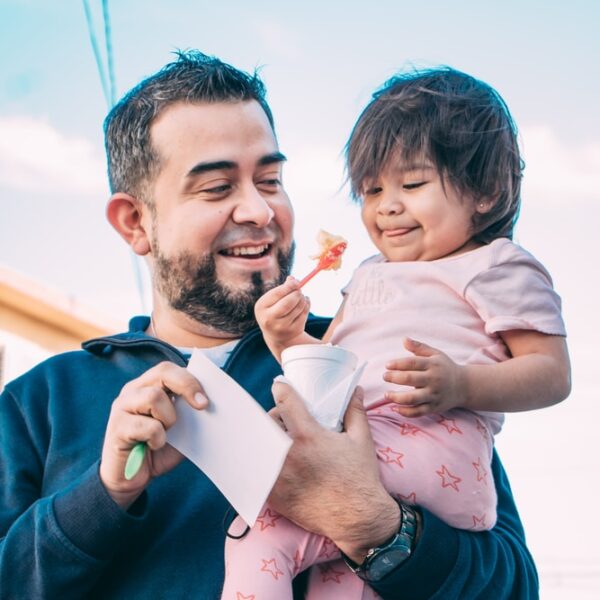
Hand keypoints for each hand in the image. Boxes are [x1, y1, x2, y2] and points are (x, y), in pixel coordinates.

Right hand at [100, 361, 207, 508]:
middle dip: (187, 386)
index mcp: (147, 386)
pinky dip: (158, 439)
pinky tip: (152, 446)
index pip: (169, 369)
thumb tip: (209, 402)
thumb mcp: (179, 429)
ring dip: (169, 418)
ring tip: (165, 433)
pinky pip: (148, 426)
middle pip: (163, 372)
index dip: (190, 380)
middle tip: (202, 406)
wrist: (129, 481)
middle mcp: (133, 391)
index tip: (206, 399)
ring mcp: (122, 407)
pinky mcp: (118, 427)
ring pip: (154, 397)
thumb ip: (188, 413)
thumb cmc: (155, 449)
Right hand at [254, 276, 309, 353]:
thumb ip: (282, 289)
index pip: (277, 293)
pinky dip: (307, 305)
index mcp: (261, 307)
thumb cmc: (275, 310)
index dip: (289, 286)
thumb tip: (292, 279)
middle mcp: (269, 319)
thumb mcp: (273, 299)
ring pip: (298, 307)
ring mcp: (281, 327)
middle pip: (288, 302)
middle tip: (300, 290)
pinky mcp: (293, 330)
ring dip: (303, 299)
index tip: (296, 281)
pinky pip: (304, 313)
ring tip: (301, 297)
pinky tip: (303, 305)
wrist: (277, 335)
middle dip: (297, 293)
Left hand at [268, 379, 399, 562]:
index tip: (279, 386)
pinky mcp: (274, 495)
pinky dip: (261, 463)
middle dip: (273, 416)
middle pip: (267, 422)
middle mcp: (288, 453)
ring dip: (264, 439)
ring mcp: (278, 475)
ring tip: (274, 439)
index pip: (285, 402)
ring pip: (258, 446)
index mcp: (308, 436)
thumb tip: (357, 389)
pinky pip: (257, 472)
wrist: (357, 517)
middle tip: (283, 419)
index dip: (280, 389)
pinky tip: (268, 461)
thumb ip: (354, 411)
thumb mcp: (361, 439)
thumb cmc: (360, 476)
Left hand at [383, 337, 466, 416]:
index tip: (387, 365)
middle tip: (385, 376)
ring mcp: (434, 395)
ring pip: (412, 399)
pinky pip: (418, 412)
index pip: (412, 363)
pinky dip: (405, 412)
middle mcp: (434, 380)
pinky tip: (395, 407)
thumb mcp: (435, 354)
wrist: (464, 386)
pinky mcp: (434, 408)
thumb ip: (419, 347)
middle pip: (410, 379)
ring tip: (387, 394)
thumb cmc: (445, 367)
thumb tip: (404, 339)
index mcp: (433, 365)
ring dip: (396, 397)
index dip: (397, 364)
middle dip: (394, 378)